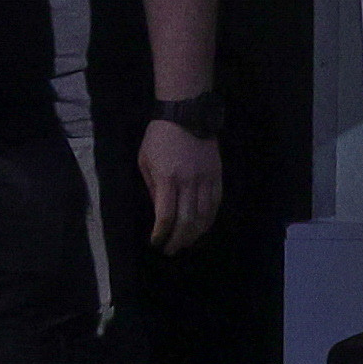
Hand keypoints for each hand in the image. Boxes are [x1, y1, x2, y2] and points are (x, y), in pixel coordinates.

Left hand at [141, 120, 223, 253]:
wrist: (186, 114)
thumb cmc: (159, 137)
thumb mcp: (144, 162)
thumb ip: (152, 188)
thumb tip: (159, 212)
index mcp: (167, 179)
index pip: (166, 216)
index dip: (161, 234)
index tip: (155, 243)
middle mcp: (189, 182)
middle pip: (187, 220)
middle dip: (178, 239)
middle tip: (170, 250)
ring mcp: (206, 178)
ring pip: (205, 215)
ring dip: (195, 234)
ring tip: (185, 243)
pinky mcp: (218, 175)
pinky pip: (216, 203)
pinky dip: (209, 219)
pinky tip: (202, 228)